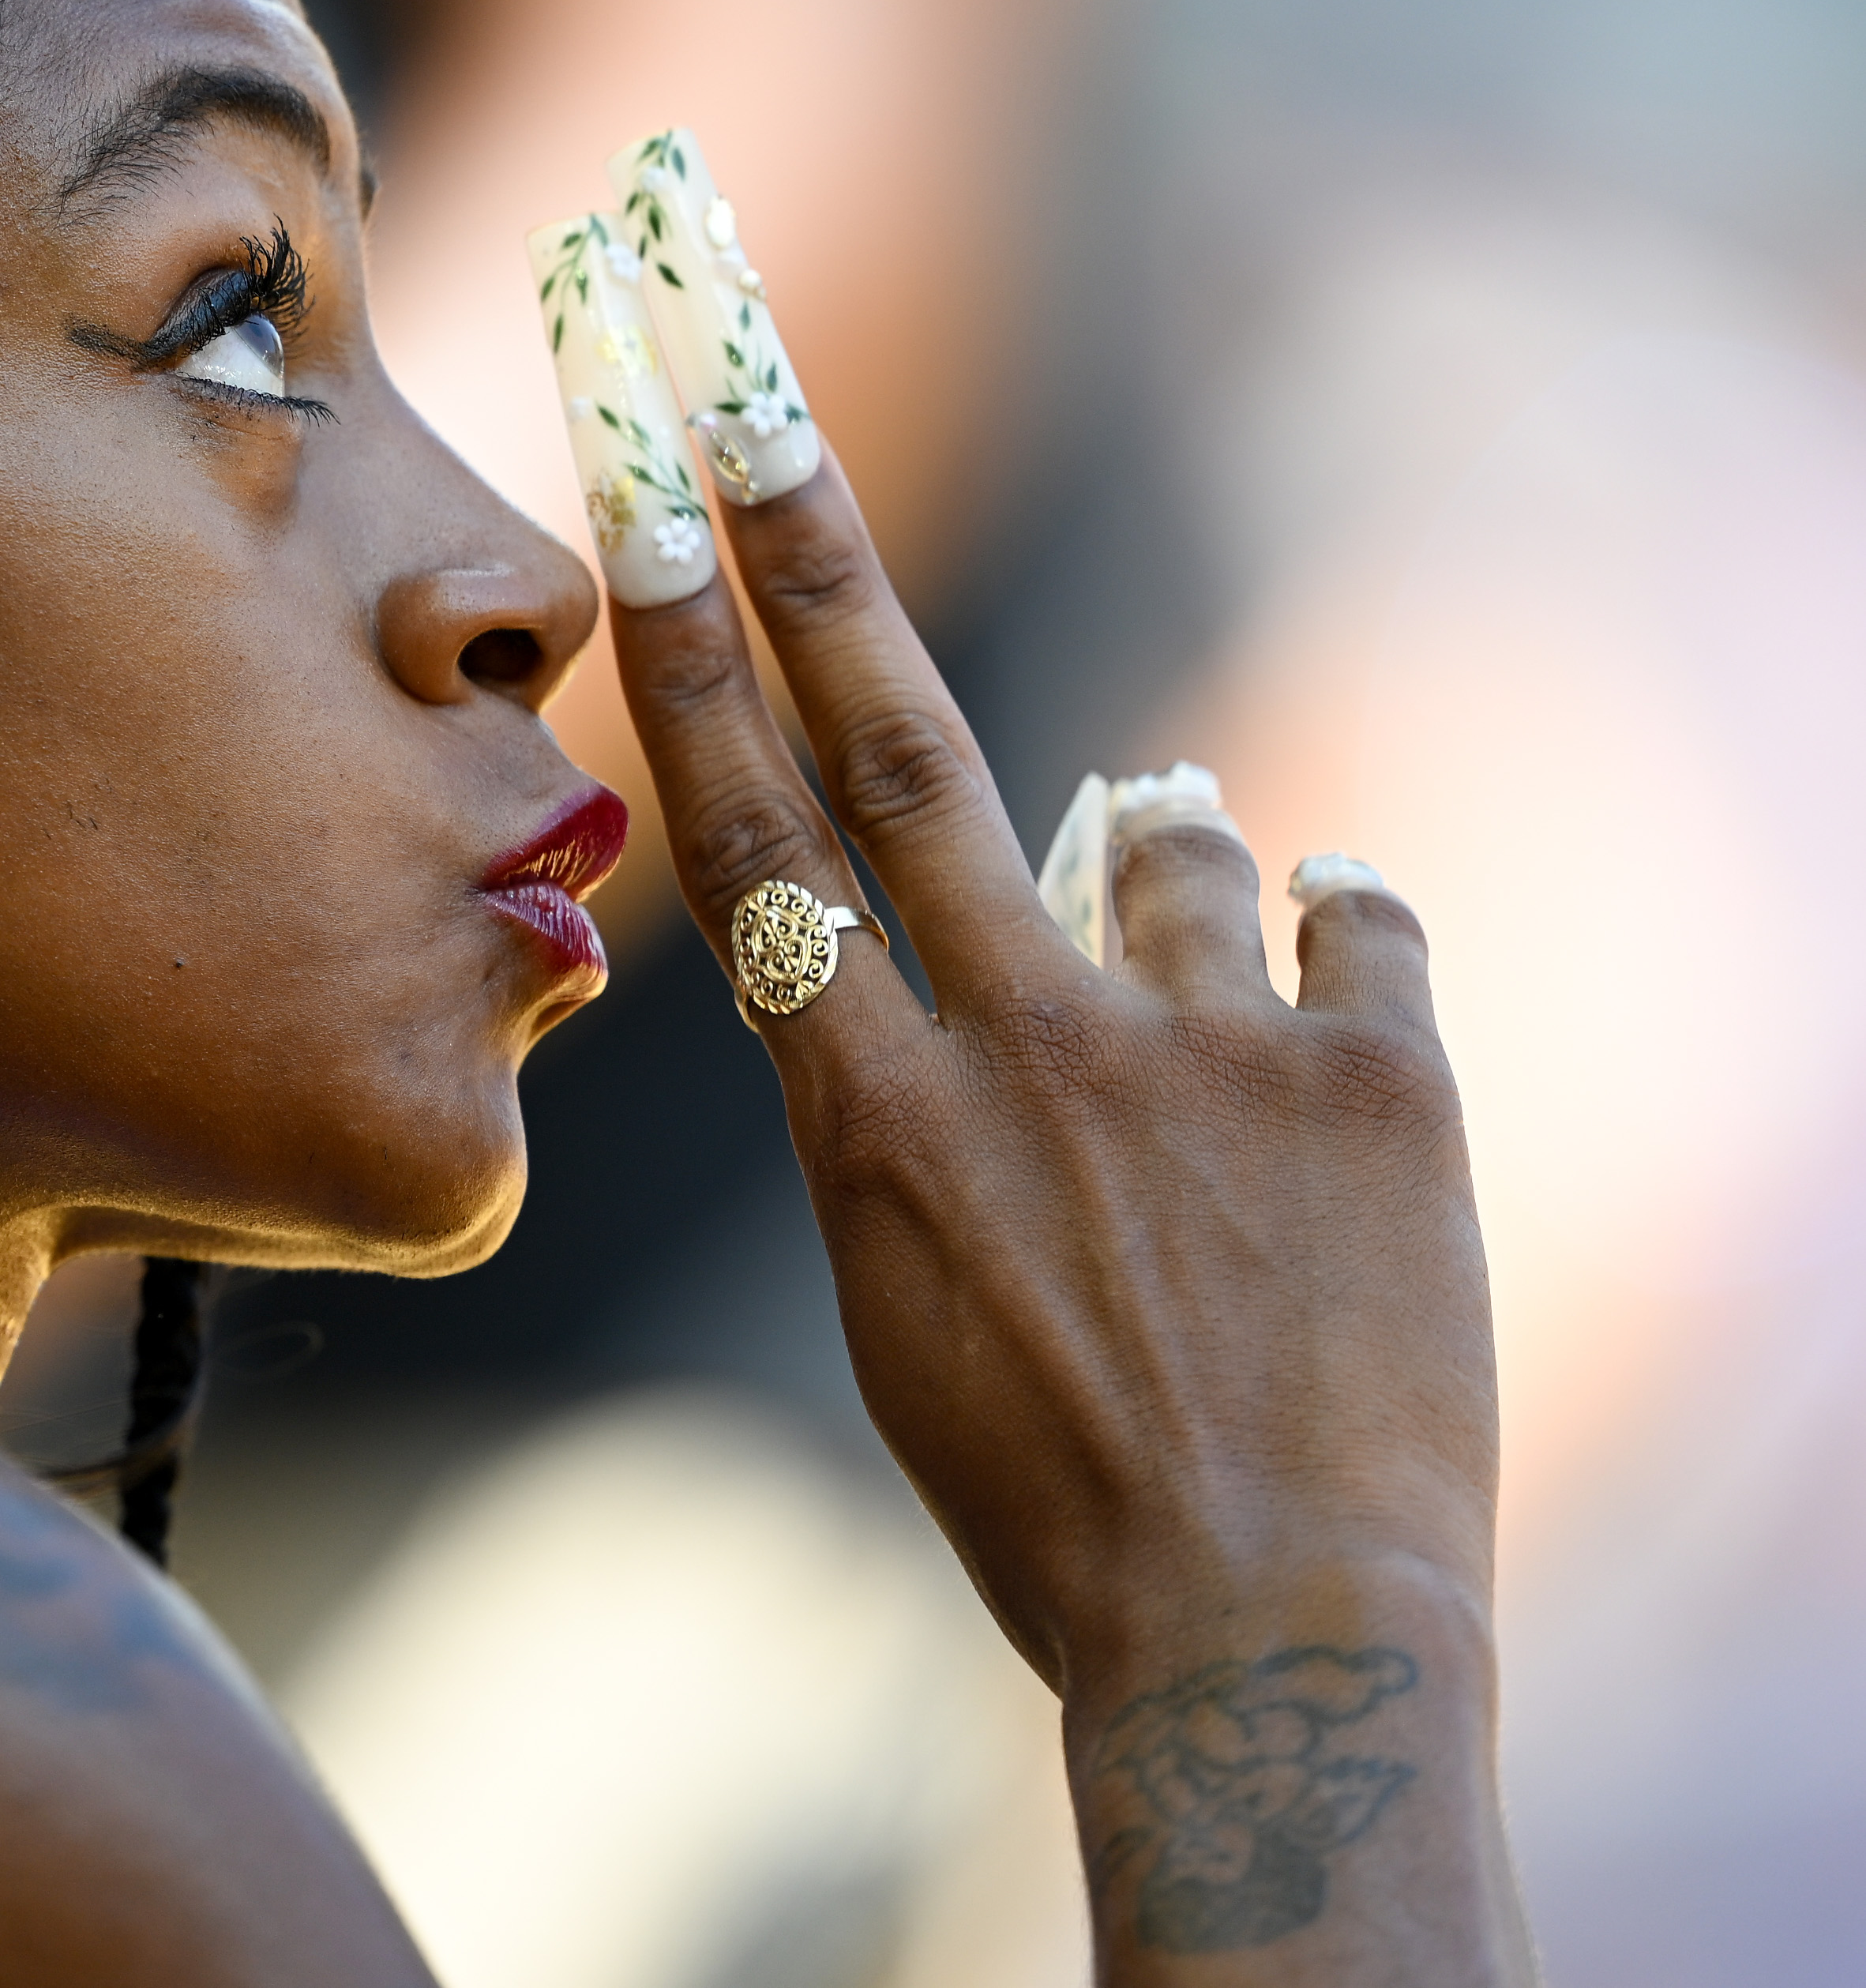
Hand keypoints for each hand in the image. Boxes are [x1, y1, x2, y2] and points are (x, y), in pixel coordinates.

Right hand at [611, 445, 1529, 1982]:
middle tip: (745, 384)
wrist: (1268, 1644)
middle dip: (807, 554)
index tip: (651, 500)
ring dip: (1165, 865)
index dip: (695, 655)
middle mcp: (1020, 1046)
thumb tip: (983, 924)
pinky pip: (1361, 916)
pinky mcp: (1377, 1077)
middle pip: (898, 746)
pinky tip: (1334, 1003)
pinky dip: (1339, 943)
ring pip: (1167, 835)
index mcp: (874, 1117)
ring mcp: (1201, 1048)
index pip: (757, 834)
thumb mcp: (906, 1294)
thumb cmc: (1052, 1494)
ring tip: (1189, 994)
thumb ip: (910, 1098)